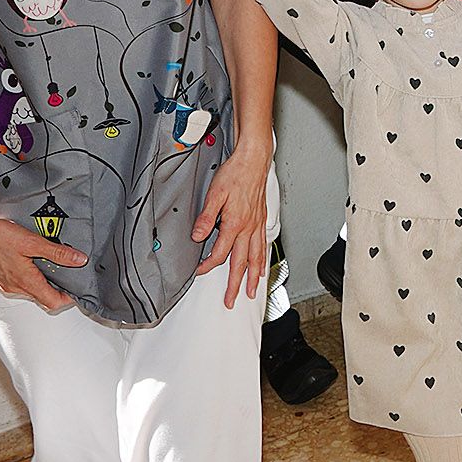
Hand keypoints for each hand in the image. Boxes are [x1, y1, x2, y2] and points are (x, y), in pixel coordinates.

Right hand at [0, 210, 87, 312]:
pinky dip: (23, 275)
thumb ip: (57, 252)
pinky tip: (24, 258)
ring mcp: (1, 284)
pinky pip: (13, 282)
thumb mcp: (32, 242)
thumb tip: (79, 259)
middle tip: (64, 272)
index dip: (68, 298)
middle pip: (41, 296)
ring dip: (38, 280)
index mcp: (25, 282)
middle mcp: (13, 287)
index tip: (75, 288)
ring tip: (46, 262)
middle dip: (55, 287)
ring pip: (26, 289)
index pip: (53, 302)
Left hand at [192, 145, 272, 306]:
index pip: (221, 253)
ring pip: (256, 258)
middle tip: (233, 300)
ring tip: (252, 290)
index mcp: (235, 223)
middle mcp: (248, 228)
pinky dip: (262, 260)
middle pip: (242, 263)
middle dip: (237, 284)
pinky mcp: (262, 220)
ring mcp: (257, 225)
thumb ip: (206, 217)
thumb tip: (198, 236)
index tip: (200, 271)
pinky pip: (263, 246)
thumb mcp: (214, 194)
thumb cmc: (235, 174)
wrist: (253, 161)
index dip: (208, 265)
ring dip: (253, 277)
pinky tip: (262, 266)